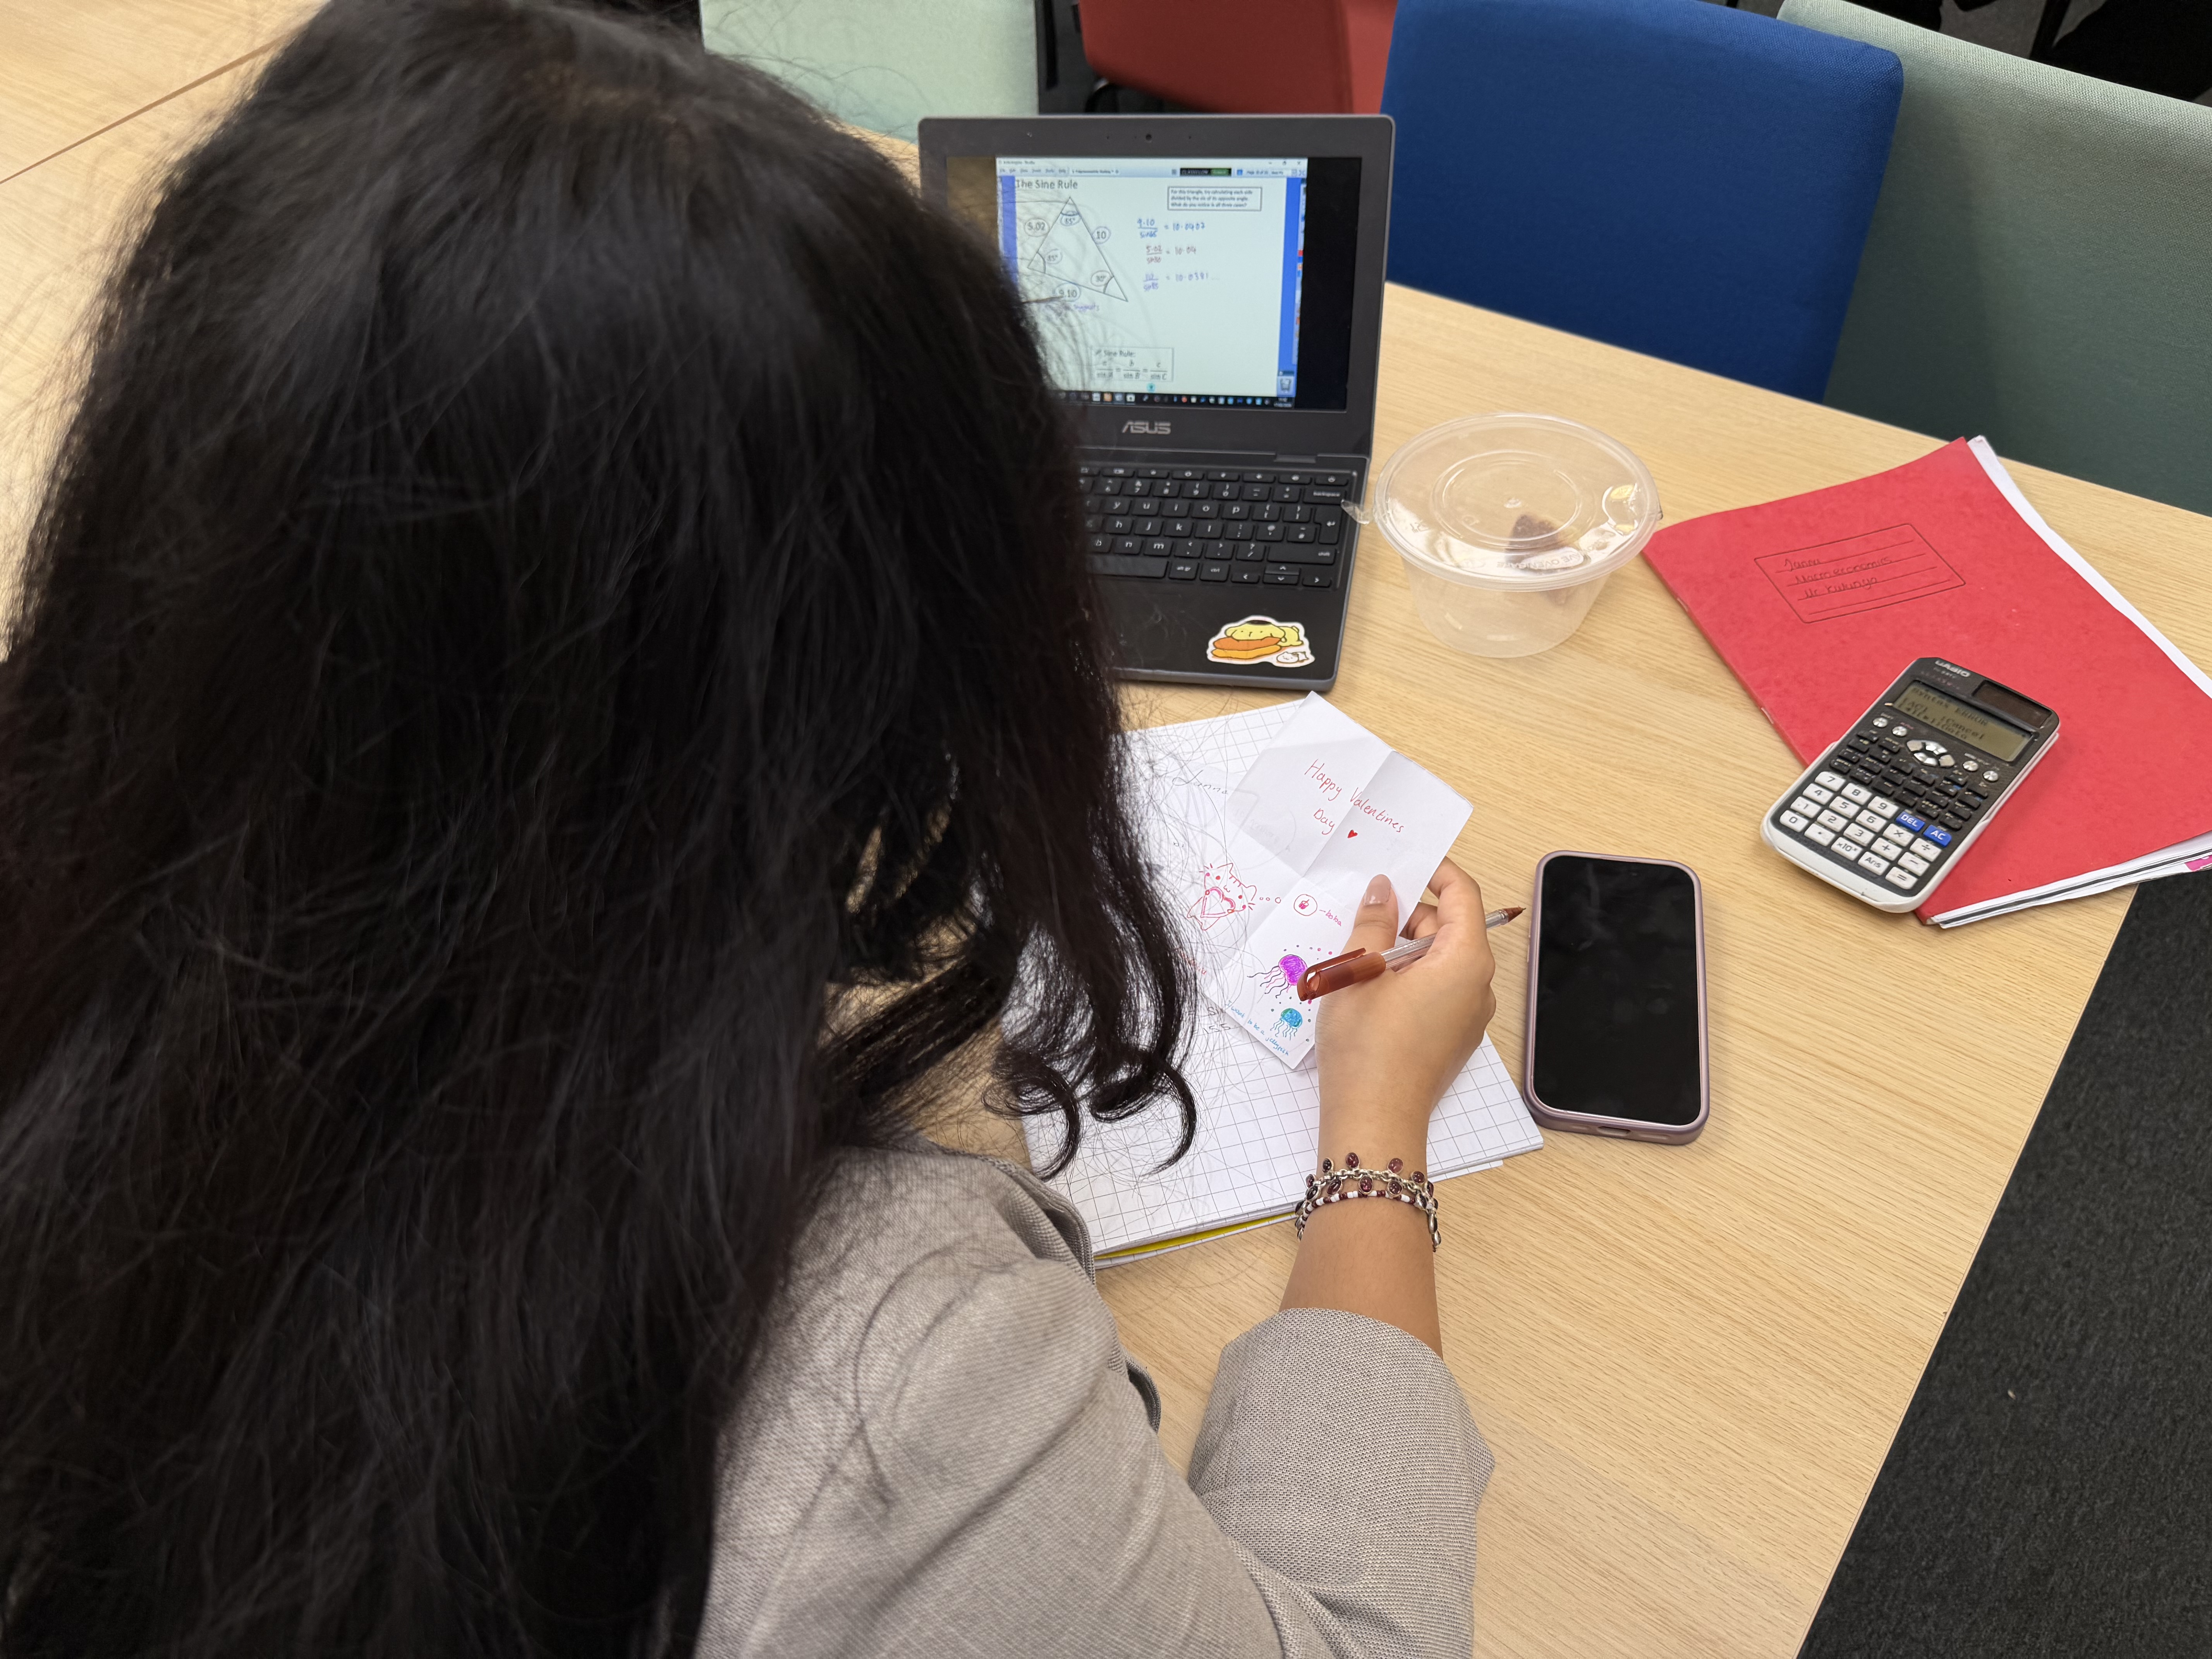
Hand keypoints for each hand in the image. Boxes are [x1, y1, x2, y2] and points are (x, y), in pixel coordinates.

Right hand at [1314, 859, 1497, 1163]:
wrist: (1374, 1121)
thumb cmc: (1366, 1047)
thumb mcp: (1359, 971)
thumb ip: (1375, 923)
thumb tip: (1384, 889)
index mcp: (1465, 961)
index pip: (1463, 895)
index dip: (1436, 872)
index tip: (1405, 864)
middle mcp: (1478, 986)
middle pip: (1450, 928)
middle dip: (1409, 918)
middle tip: (1363, 921)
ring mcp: (1469, 1015)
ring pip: (1440, 961)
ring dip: (1404, 952)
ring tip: (1358, 965)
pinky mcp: (1453, 1037)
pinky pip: (1437, 990)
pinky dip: (1409, 979)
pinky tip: (1371, 994)